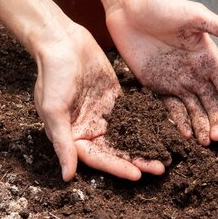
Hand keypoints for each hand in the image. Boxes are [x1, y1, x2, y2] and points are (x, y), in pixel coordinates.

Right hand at [33, 23, 165, 180]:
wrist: (62, 41)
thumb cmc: (52, 75)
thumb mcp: (54, 110)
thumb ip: (62, 143)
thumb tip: (67, 177)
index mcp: (73, 135)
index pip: (97, 158)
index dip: (117, 167)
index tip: (137, 175)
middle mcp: (89, 128)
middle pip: (116, 151)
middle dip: (137, 160)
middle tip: (160, 168)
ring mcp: (104, 114)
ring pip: (127, 136)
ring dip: (144, 146)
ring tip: (165, 156)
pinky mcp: (115, 98)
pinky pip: (133, 115)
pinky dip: (146, 124)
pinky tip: (162, 131)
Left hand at [106, 0, 217, 145]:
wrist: (128, 7)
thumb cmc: (164, 6)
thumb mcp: (196, 15)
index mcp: (209, 59)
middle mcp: (196, 74)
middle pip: (213, 105)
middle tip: (217, 138)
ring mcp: (177, 82)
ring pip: (194, 111)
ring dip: (201, 127)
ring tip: (204, 142)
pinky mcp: (157, 86)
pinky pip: (171, 109)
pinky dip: (179, 123)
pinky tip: (185, 134)